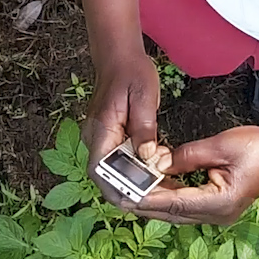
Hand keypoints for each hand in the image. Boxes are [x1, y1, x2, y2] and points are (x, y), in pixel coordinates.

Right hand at [82, 50, 161, 206]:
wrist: (119, 57)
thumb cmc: (131, 72)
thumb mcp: (144, 96)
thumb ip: (145, 128)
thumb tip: (146, 156)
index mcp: (101, 129)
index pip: (99, 169)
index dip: (116, 189)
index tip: (137, 200)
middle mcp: (95, 139)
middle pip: (107, 176)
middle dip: (131, 190)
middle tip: (160, 196)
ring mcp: (100, 140)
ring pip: (114, 171)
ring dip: (136, 181)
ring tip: (163, 184)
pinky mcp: (109, 139)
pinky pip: (120, 161)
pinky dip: (137, 169)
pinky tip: (158, 168)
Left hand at [131, 126, 258, 225]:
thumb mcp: (220, 145)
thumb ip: (186, 156)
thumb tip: (158, 162)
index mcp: (219, 203)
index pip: (173, 203)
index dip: (146, 199)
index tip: (123, 194)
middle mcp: (216, 215)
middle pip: (171, 213)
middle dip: (144, 202)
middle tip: (117, 192)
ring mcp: (217, 214)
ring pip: (176, 211)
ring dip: (154, 200)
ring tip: (128, 188)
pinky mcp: (217, 207)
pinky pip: (186, 205)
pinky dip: (168, 196)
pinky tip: (153, 185)